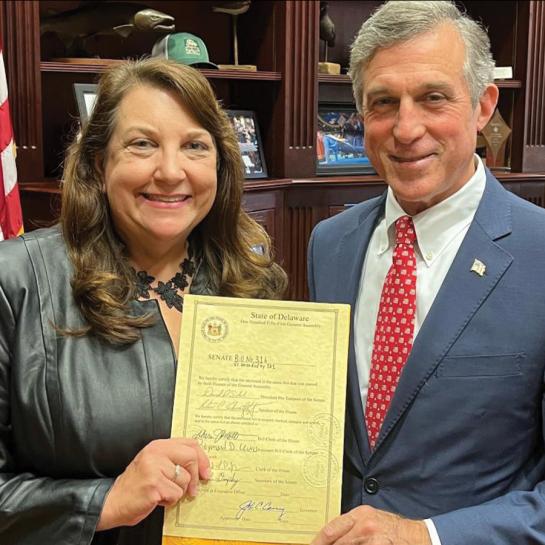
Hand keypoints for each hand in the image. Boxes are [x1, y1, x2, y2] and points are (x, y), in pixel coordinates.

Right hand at [97, 438, 209, 530]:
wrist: (112, 501)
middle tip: (193, 490)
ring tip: (163, 492)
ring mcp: (154, 467)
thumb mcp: (154, 464)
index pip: (190, 443)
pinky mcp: (154, 484)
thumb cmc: (136, 485)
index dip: (202, 458)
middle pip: (191, 457)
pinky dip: (170, 501)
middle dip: (195, 476)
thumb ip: (173, 459)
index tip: (206, 471)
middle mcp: (155, 452)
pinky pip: (175, 494)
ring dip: (178, 492)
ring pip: (184, 479)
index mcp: (157, 445)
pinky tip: (157, 499)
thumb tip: (201, 466)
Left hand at [311, 505, 430, 544]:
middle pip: (336, 541)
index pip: (331, 528)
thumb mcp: (370, 520)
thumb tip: (332, 538)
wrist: (418, 536)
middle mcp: (364, 525)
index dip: (319, 541)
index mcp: (359, 514)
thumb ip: (352, 526)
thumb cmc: (392, 529)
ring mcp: (372, 539)